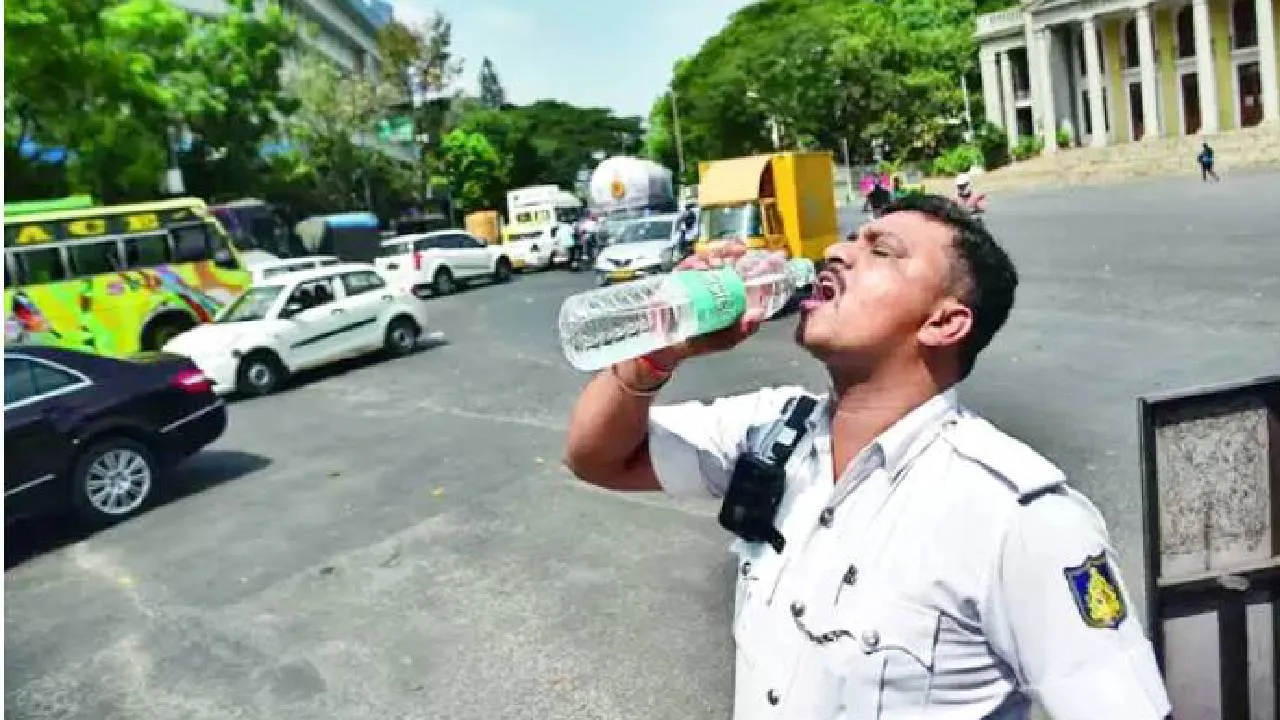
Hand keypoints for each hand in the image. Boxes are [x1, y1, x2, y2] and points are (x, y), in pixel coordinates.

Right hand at [648, 240, 768, 367]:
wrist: (669, 347)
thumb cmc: (700, 341)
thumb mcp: (726, 339)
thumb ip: (744, 329)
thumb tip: (757, 313)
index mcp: (730, 295)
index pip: (746, 274)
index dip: (757, 263)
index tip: (767, 256)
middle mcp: (715, 284)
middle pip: (726, 259)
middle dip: (733, 250)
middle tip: (739, 251)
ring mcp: (697, 280)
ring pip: (708, 258)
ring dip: (715, 255)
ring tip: (719, 262)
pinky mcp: (679, 280)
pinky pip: (687, 265)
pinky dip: (694, 262)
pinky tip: (700, 267)